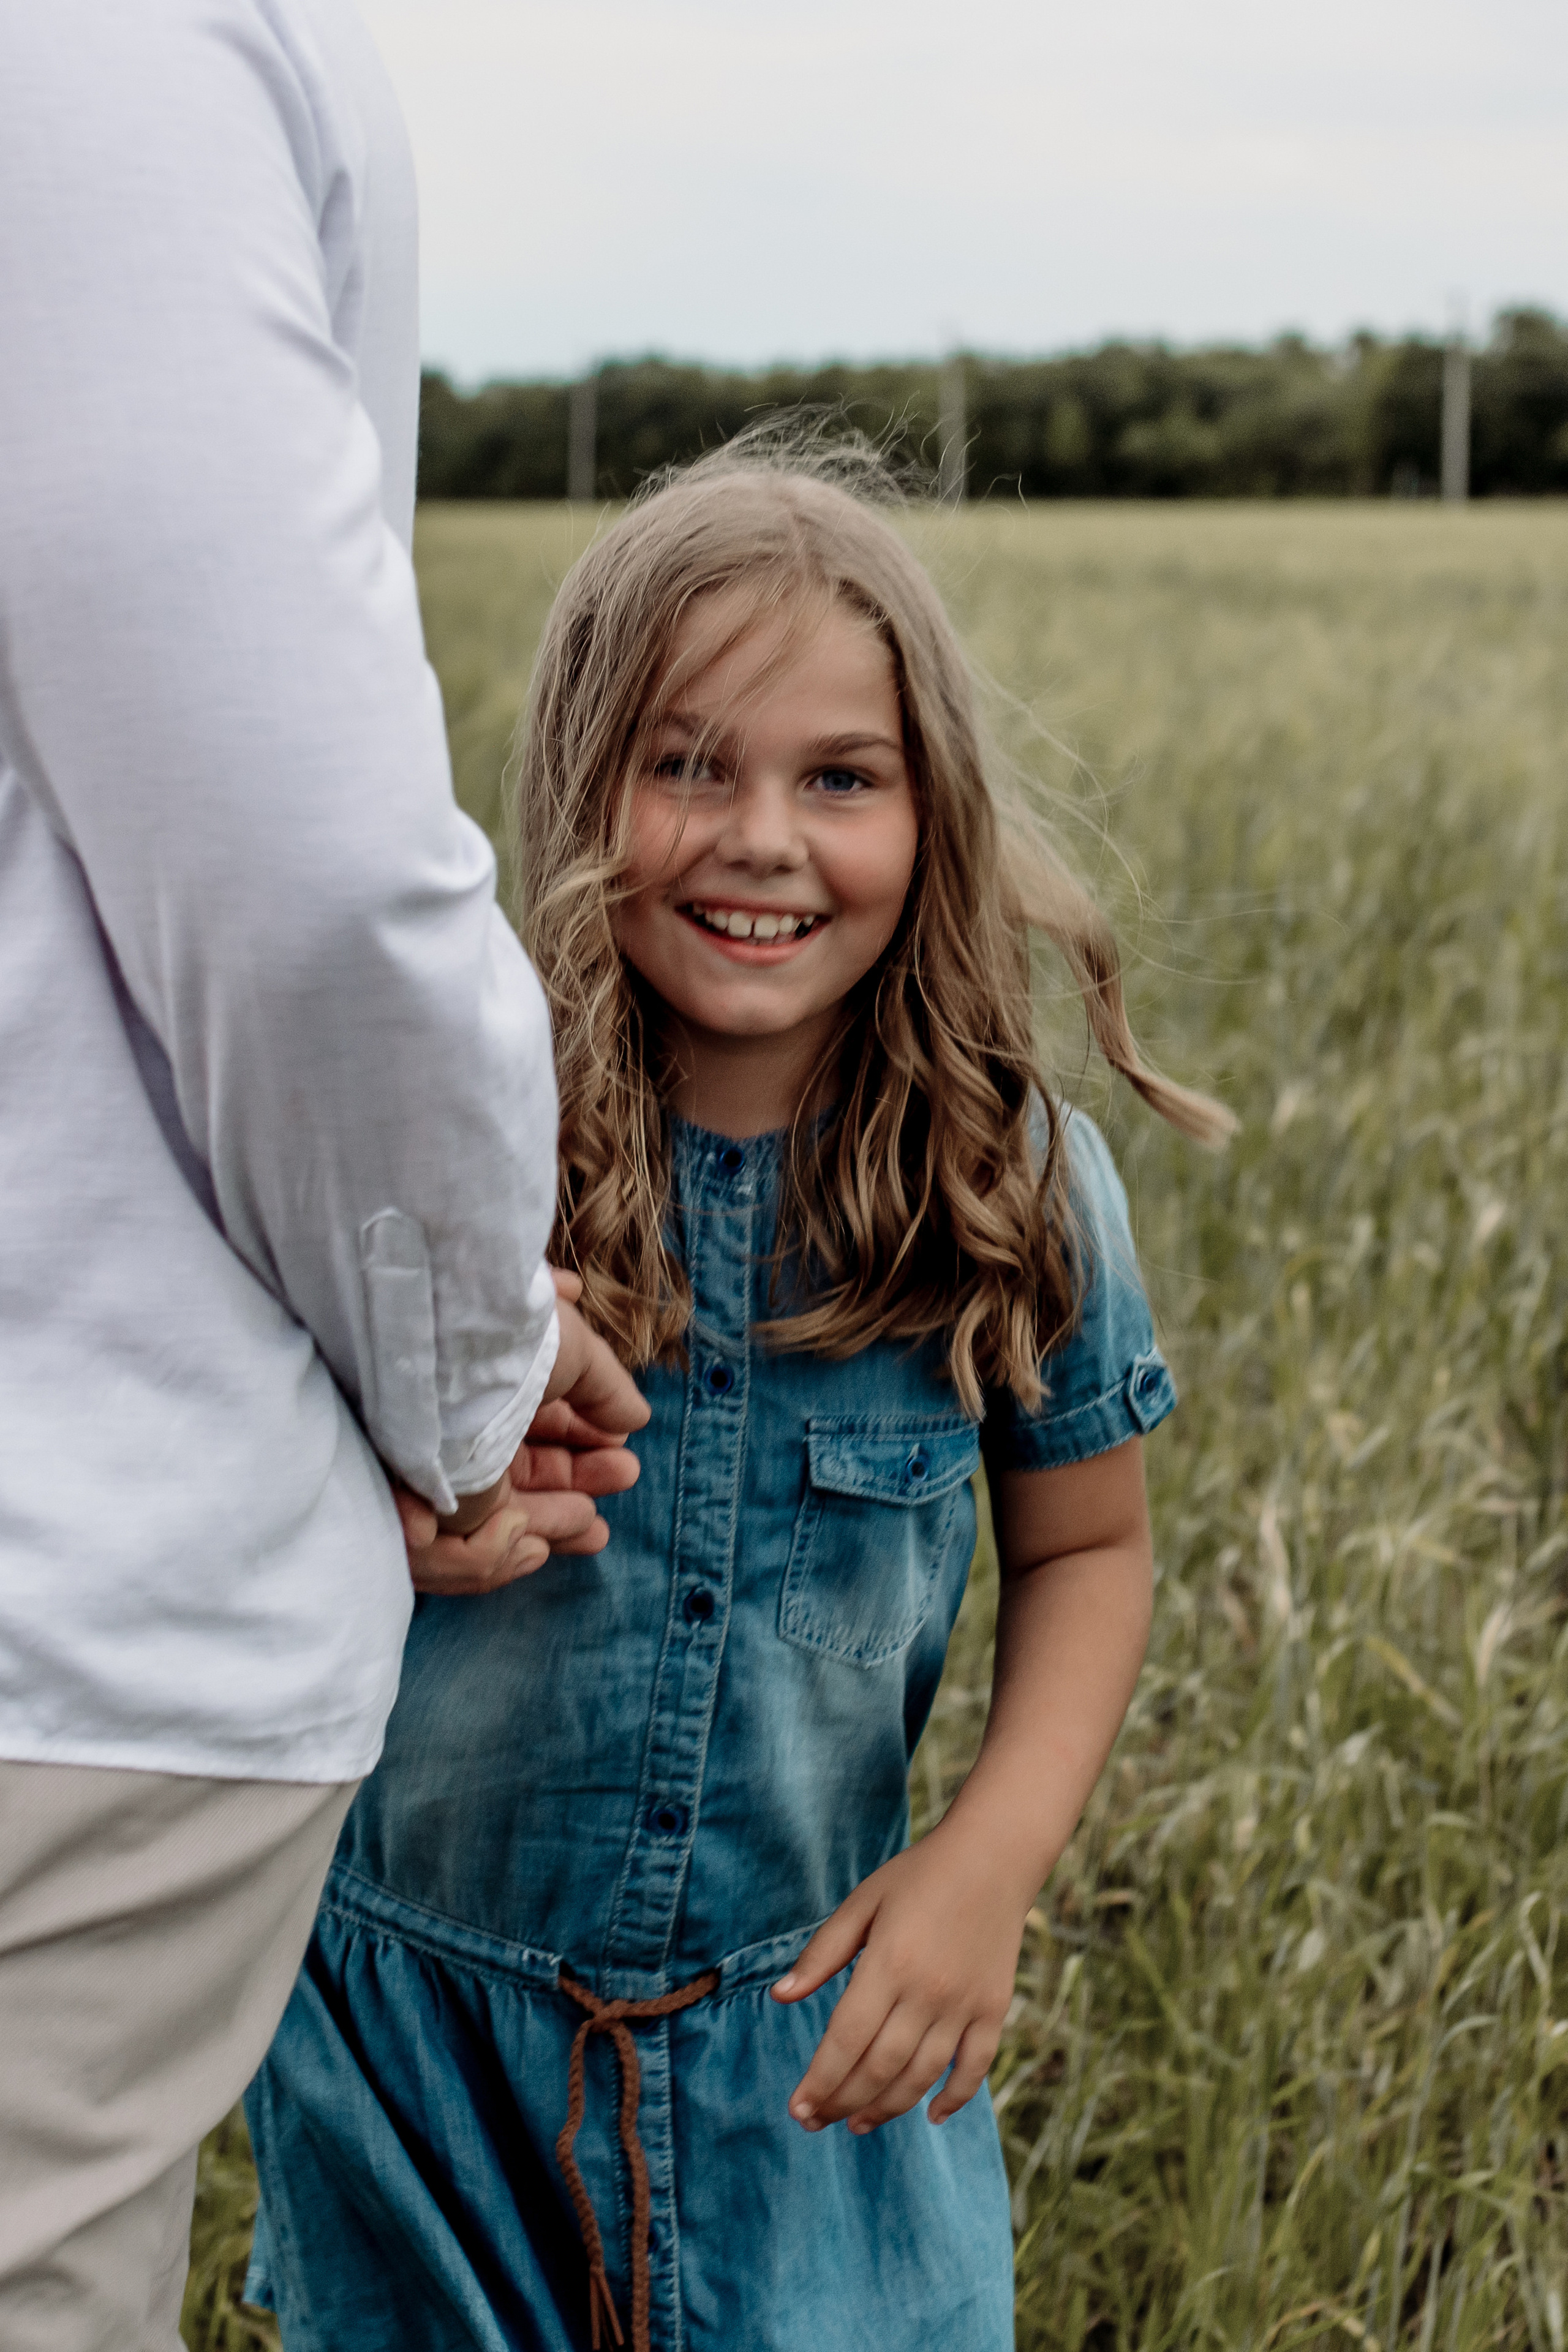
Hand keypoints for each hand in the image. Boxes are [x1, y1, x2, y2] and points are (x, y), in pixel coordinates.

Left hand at [402, 1270, 647, 1594]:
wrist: (441, 1343)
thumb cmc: (507, 1338)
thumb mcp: (572, 1351)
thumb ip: (605, 1389)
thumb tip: (635, 1418)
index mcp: (497, 1389)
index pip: (543, 1430)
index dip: (587, 1448)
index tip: (624, 1459)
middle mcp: (464, 1431)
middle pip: (525, 1476)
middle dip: (575, 1495)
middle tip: (615, 1499)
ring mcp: (440, 1473)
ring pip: (499, 1516)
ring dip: (551, 1524)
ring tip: (592, 1531)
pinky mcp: (417, 1512)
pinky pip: (460, 1551)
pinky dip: (499, 1554)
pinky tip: (536, 1547)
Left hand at [770, 1825, 1028, 2133]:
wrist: (994, 1856)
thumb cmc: (919, 1876)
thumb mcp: (863, 1902)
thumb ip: (822, 1953)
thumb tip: (779, 1996)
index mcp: (889, 1962)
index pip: (846, 2039)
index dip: (820, 2081)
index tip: (796, 2108)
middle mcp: (928, 1991)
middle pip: (879, 2067)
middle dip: (842, 2102)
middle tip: (815, 2121)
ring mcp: (965, 2004)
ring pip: (922, 2076)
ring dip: (886, 2108)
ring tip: (857, 2124)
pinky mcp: (993, 2009)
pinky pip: (975, 2068)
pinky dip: (954, 2098)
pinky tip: (930, 2116)